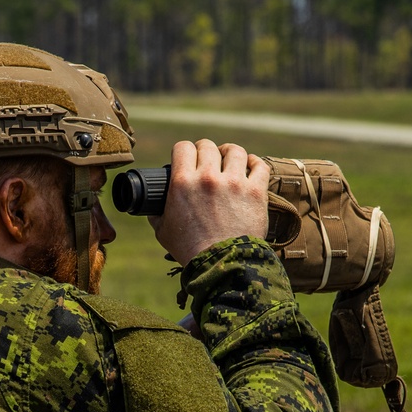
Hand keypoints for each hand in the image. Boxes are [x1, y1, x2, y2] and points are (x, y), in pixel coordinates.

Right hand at [151, 139, 268, 265]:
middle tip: (208, 160)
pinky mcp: (256, 192)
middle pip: (208, 146)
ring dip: (229, 153)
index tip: (187, 158)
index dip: (184, 151)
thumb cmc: (190, 250)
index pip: (183, 148)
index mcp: (182, 183)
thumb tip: (152, 208)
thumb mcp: (163, 231)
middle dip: (206, 151)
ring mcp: (234, 183)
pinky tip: (250, 166)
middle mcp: (208, 178)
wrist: (221, 265)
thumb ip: (157, 214)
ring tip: (228, 160)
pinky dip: (255, 162)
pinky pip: (259, 165)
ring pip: (234, 151)